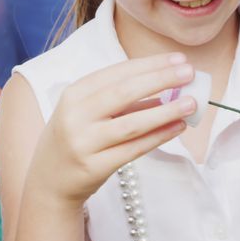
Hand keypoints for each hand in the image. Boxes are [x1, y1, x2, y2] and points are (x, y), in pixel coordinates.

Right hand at [27, 53, 197, 206]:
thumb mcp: (86, 111)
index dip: (150, 64)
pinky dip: (158, 136)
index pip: (118, 72)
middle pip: (124, 92)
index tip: (178, 59)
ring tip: (191, 103)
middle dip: (160, 79)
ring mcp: (84, 143)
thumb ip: (120, 99)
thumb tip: (167, 88)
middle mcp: (76, 115)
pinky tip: (177, 127)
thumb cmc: (75, 138)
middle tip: (189, 73)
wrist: (48, 181)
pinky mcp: (94, 167)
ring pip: (132, 123)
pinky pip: (133, 149)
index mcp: (74, 94)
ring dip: (165, 111)